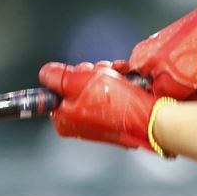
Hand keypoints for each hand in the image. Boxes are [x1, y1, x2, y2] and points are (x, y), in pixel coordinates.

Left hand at [39, 61, 157, 150]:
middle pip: (77, 86)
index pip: (57, 88)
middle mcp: (78, 124)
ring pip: (96, 88)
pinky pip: (111, 96)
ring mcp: (98, 123)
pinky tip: (127, 80)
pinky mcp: (115, 120)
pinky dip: (119, 85)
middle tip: (104, 72)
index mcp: (63, 119)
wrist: (150, 118)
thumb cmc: (115, 104)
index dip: (72, 75)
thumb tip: (46, 73)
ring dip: (107, 76)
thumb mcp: (78, 81)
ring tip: (120, 75)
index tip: (84, 71)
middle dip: (92, 73)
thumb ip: (56, 75)